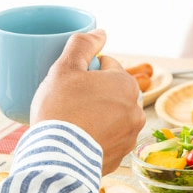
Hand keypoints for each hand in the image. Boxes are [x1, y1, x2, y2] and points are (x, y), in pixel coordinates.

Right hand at [30, 29, 145, 174]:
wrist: (56, 160)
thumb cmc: (60, 110)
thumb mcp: (65, 68)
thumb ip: (83, 44)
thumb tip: (101, 32)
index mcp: (126, 84)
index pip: (106, 65)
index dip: (84, 71)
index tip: (70, 84)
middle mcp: (135, 110)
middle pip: (109, 91)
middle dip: (92, 93)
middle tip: (68, 104)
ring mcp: (130, 136)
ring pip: (110, 115)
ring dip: (96, 115)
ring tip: (73, 124)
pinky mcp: (120, 156)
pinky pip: (107, 138)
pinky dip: (96, 137)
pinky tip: (78, 141)